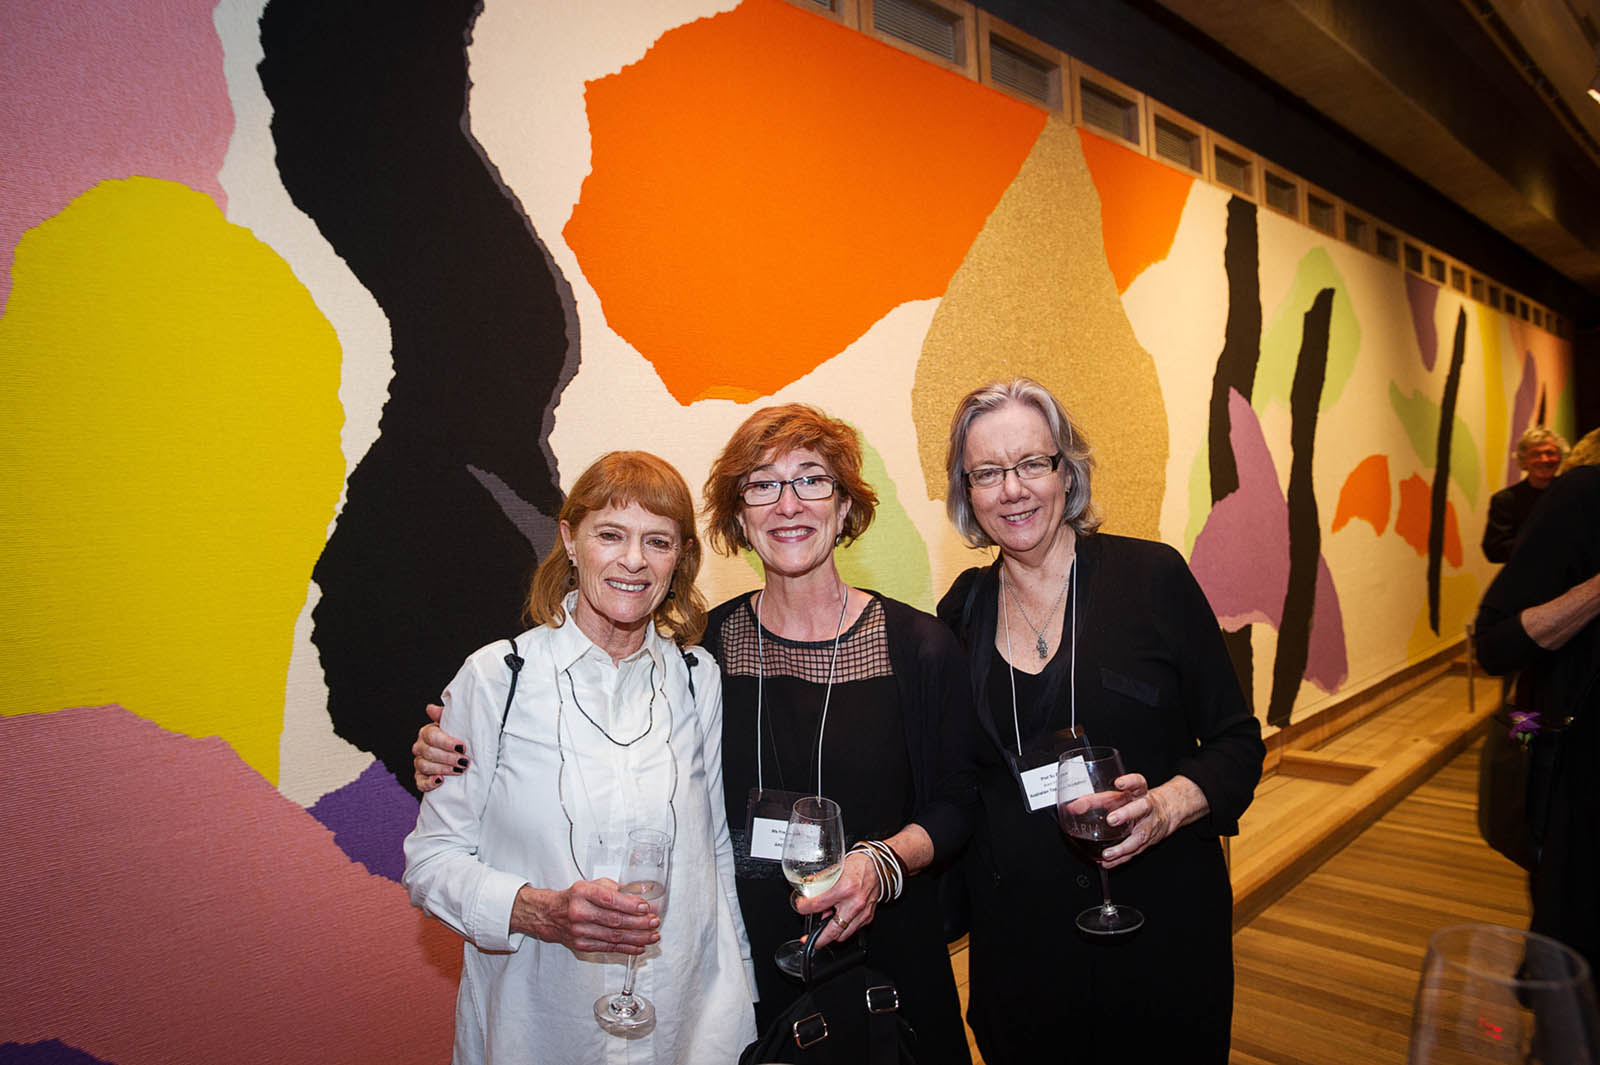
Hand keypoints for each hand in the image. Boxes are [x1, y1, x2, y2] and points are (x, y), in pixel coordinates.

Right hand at [413, 703, 467, 791]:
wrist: (459, 756)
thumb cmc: (457, 737)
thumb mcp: (454, 725)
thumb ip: (444, 716)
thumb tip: (430, 708)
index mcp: (426, 733)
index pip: (431, 736)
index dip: (446, 742)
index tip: (462, 747)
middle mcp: (420, 747)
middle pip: (428, 752)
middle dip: (448, 757)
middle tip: (464, 761)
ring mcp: (419, 763)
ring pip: (425, 766)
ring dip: (443, 769)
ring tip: (459, 770)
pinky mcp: (420, 778)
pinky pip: (419, 783)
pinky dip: (429, 783)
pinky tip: (440, 781)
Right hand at [511, 878, 661, 954]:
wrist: (549, 915)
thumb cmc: (573, 898)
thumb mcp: (590, 885)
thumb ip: (614, 889)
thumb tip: (639, 894)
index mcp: (582, 893)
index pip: (609, 899)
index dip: (630, 905)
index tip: (646, 907)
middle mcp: (579, 912)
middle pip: (614, 920)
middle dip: (639, 923)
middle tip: (654, 922)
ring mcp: (580, 931)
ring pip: (614, 936)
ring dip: (637, 937)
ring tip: (653, 936)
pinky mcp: (582, 945)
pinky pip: (608, 948)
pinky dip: (627, 948)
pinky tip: (640, 946)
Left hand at [795, 850, 877, 948]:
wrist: (878, 866)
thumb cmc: (858, 866)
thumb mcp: (835, 871)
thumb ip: (821, 885)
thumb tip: (809, 893)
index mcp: (844, 889)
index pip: (817, 905)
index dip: (803, 908)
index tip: (801, 907)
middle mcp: (854, 903)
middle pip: (832, 931)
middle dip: (818, 940)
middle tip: (809, 940)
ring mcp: (863, 913)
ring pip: (843, 935)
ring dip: (831, 935)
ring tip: (824, 930)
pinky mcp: (868, 917)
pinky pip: (853, 929)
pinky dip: (844, 928)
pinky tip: (838, 921)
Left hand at [1099, 773, 1208, 868]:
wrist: (1163, 814)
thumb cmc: (1134, 803)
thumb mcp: (1117, 796)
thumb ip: (1095, 800)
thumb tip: (1074, 807)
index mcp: (1140, 793)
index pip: (1138, 783)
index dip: (1130, 782)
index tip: (1119, 783)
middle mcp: (1147, 808)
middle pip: (1142, 808)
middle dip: (1126, 813)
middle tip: (1111, 819)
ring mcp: (1149, 826)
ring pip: (1140, 836)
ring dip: (1123, 846)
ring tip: (1107, 853)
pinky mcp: (1147, 842)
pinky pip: (1134, 852)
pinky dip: (1120, 859)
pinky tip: (1108, 862)